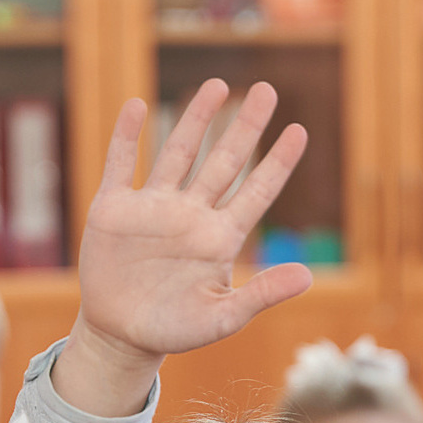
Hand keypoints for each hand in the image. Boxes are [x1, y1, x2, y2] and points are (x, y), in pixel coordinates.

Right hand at [53, 81, 312, 416]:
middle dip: (246, 127)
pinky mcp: (113, 209)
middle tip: (268, 90)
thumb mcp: (223, 317)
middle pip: (224, 161)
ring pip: (178, 152)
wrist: (122, 336)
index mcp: (220, 239)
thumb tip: (309, 276)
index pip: (257, 192)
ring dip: (196, 119)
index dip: (278, 162)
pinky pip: (121, 164)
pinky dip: (127, 136)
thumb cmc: (176, 330)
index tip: (299, 130)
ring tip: (219, 85)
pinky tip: (137, 105)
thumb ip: (263, 294)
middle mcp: (192, 215)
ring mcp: (153, 208)